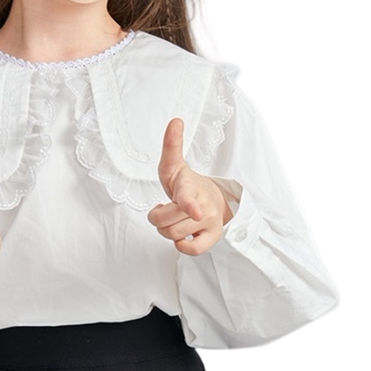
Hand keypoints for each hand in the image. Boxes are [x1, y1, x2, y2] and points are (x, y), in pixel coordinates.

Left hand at [147, 118, 230, 255]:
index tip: (194, 211)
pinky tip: (181, 235)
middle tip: (163, 209)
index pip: (188, 197)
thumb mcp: (174, 166)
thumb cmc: (186, 184)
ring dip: (165, 230)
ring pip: (174, 235)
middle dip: (157, 217)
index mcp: (190, 187)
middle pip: (166, 222)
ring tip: (172, 219)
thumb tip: (176, 120)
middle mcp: (203, 206)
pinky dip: (181, 245)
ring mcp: (210, 223)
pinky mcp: (212, 238)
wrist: (213, 199)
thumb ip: (172, 144)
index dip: (189, 204)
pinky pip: (193, 251)